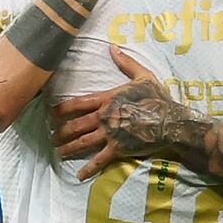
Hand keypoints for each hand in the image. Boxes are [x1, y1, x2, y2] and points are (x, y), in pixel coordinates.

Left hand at [52, 45, 173, 179]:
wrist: (170, 120)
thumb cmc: (157, 98)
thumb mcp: (143, 76)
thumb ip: (126, 62)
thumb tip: (112, 47)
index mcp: (107, 99)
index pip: (78, 103)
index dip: (62, 109)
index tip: (51, 113)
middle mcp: (104, 116)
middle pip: (75, 125)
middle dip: (60, 131)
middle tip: (51, 137)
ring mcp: (110, 133)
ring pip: (82, 142)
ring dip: (68, 148)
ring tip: (58, 152)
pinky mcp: (118, 148)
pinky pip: (99, 160)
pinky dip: (88, 168)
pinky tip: (79, 176)